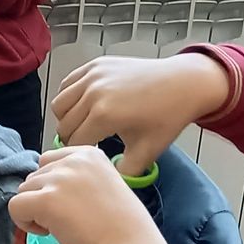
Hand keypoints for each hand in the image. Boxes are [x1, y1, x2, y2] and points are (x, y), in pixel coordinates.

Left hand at [7, 147, 180, 243]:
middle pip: (34, 175)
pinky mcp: (46, 200)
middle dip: (43, 198)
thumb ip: (78, 182)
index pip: (49, 160)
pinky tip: (48, 233)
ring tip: (62, 228)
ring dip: (35, 211)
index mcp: (90, 155)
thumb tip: (48, 190)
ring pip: (23, 191)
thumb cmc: (123, 231)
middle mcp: (74, 160)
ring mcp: (59, 178)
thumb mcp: (104, 190)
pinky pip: (15, 207)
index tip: (72, 205)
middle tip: (68, 220)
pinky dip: (25, 223)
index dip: (53, 185)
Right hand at [51, 53, 231, 175]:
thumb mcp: (148, 152)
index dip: (81, 153)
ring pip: (60, 104)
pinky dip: (70, 96)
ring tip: (84, 123)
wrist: (183, 83)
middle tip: (89, 141)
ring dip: (67, 117)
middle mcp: (93, 93)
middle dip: (72, 137)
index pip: (73, 142)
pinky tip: (85, 105)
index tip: (92, 155)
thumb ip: (123, 173)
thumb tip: (104, 179)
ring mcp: (93, 75)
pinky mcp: (95, 64)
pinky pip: (67, 84)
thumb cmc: (167, 117)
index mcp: (104, 115)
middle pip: (63, 124)